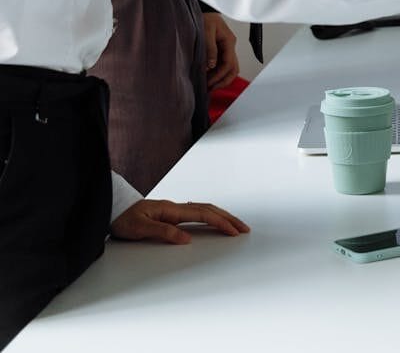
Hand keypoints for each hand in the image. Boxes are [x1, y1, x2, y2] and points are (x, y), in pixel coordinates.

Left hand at [111, 199, 250, 244]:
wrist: (109, 210)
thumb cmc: (121, 219)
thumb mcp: (139, 229)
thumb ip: (163, 233)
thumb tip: (187, 239)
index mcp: (171, 210)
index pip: (203, 215)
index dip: (220, 223)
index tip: (234, 231)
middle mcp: (175, 207)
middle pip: (209, 209)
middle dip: (228, 218)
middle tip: (244, 228)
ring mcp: (173, 209)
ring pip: (204, 209)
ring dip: (222, 216)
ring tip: (234, 224)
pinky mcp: (170, 214)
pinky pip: (197, 212)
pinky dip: (211, 215)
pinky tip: (214, 220)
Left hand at [202, 13, 238, 89]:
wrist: (204, 9)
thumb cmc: (205, 17)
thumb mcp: (206, 31)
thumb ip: (210, 48)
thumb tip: (210, 65)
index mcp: (229, 42)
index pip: (228, 64)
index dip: (219, 75)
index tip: (208, 82)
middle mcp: (230, 47)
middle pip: (233, 69)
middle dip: (223, 80)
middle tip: (211, 88)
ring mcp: (226, 49)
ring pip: (230, 69)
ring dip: (221, 78)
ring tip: (209, 86)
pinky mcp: (221, 50)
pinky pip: (223, 65)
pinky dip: (218, 73)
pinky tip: (209, 77)